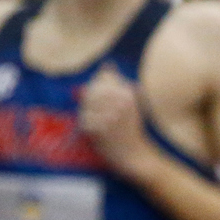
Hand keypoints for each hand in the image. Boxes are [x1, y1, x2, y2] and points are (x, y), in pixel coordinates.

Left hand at [78, 64, 152, 178]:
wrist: (135, 156)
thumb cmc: (132, 129)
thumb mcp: (131, 102)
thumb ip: (118, 82)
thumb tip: (106, 63)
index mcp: (128, 94)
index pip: (103, 78)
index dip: (99, 85)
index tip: (102, 96)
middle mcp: (118, 102)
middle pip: (92, 89)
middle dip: (91, 98)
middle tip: (98, 110)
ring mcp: (107, 116)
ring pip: (86, 103)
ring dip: (88, 110)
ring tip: (98, 120)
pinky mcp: (98, 130)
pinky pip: (84, 119)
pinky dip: (87, 124)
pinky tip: (95, 130)